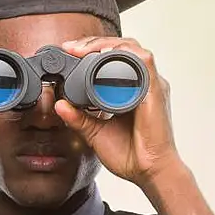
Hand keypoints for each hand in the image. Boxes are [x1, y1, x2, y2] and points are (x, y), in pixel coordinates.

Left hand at [55, 36, 182, 186]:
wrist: (149, 172)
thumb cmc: (131, 154)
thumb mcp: (95, 133)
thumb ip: (78, 118)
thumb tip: (59, 105)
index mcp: (131, 90)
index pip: (113, 58)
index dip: (92, 50)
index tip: (69, 52)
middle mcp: (142, 83)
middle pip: (122, 47)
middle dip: (95, 42)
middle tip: (72, 48)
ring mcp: (150, 85)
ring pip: (132, 48)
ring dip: (106, 44)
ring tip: (83, 49)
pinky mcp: (155, 90)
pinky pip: (143, 61)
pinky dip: (125, 54)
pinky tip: (106, 54)